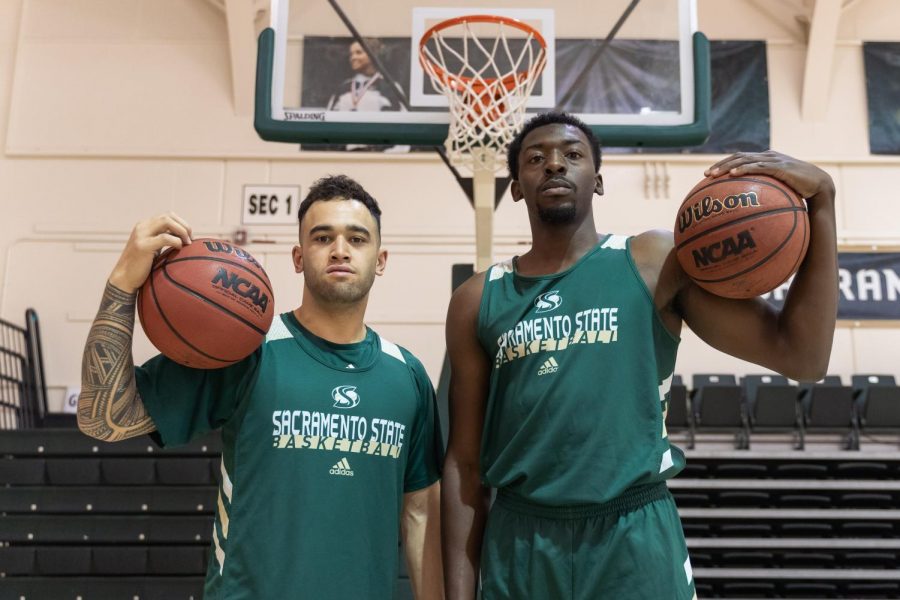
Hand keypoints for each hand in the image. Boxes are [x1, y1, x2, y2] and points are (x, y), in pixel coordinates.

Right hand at [109, 213, 192, 292]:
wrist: (124, 279)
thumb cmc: (141, 267)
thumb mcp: (152, 249)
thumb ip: (162, 240)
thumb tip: (184, 239)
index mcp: (144, 226)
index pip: (167, 216)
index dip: (182, 223)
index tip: (189, 235)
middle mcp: (142, 227)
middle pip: (168, 216)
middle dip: (184, 225)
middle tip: (191, 239)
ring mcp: (141, 235)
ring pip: (167, 222)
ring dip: (182, 230)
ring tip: (188, 242)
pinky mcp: (143, 246)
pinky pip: (165, 238)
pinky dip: (176, 241)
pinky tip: (180, 248)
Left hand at [704, 150, 834, 201]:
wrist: (820, 186)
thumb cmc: (800, 191)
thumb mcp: (779, 191)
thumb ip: (764, 194)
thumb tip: (748, 212)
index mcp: (766, 159)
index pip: (740, 158)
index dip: (724, 164)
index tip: (709, 175)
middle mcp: (768, 156)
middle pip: (739, 157)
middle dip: (721, 164)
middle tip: (706, 175)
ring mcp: (774, 160)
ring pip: (745, 159)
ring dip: (728, 166)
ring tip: (714, 175)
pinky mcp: (780, 166)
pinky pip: (758, 166)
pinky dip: (744, 169)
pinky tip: (733, 174)